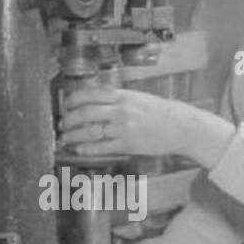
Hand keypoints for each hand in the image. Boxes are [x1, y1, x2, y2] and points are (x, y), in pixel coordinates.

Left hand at [58, 86, 181, 157]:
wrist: (181, 127)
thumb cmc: (161, 112)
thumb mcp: (138, 97)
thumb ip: (118, 99)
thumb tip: (96, 102)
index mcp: (123, 95)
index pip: (90, 94)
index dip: (74, 100)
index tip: (66, 105)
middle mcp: (121, 110)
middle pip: (86, 113)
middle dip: (70, 120)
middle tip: (62, 125)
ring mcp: (123, 128)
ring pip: (90, 131)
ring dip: (74, 136)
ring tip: (66, 139)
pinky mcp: (128, 144)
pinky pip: (102, 147)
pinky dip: (88, 149)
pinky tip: (79, 150)